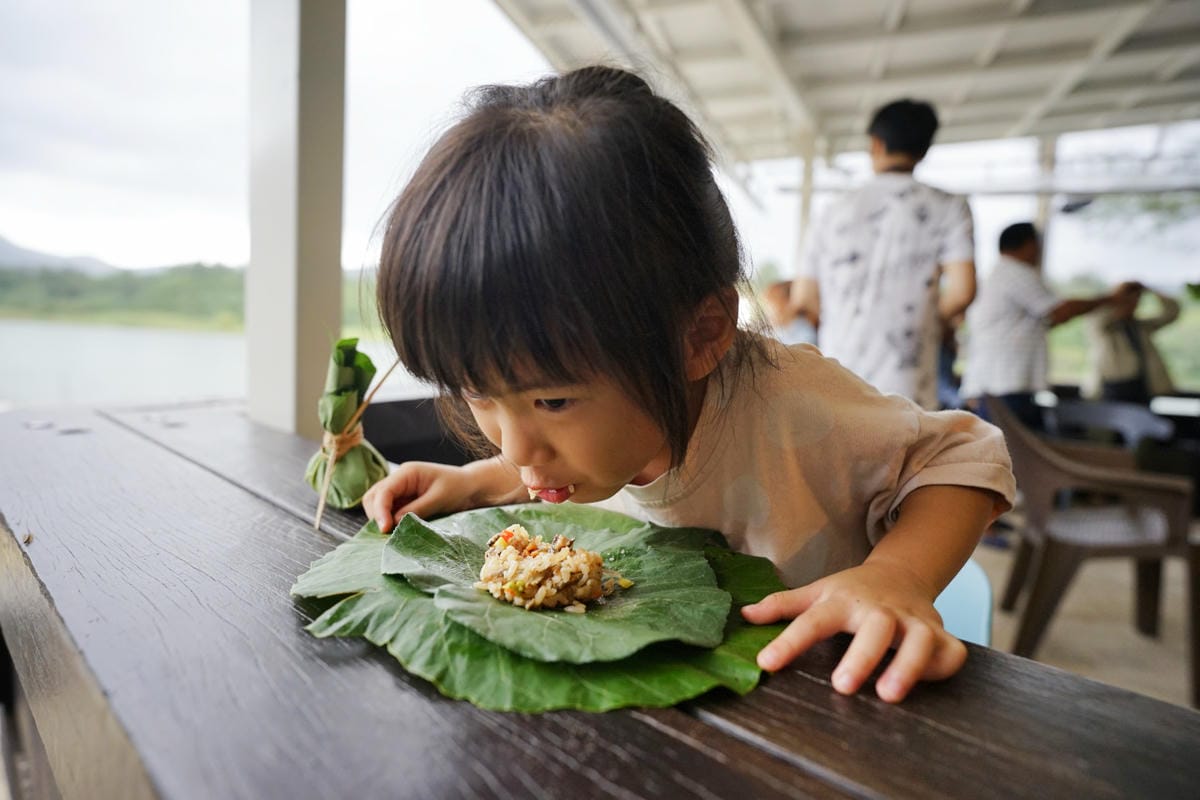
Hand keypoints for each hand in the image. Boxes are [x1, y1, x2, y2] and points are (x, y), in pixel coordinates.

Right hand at [361, 461, 477, 531]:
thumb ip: (416, 510)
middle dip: (376, 515)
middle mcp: (399, 479)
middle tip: (388, 534)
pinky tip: (397, 531)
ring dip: (381, 519)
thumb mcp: (439, 499)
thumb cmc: (458, 488)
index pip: (384, 491)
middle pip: (374, 497)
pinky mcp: (404, 500)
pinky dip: (389, 521)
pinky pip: (389, 511)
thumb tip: (394, 523)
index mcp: (407, 473)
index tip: (385, 529)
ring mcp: (400, 490)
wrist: (472, 487)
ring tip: (393, 533)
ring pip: (378, 504)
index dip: (380, 511)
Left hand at [741, 562, 966, 702]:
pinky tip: (929, 681)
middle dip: (861, 656)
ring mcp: (913, 622)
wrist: (902, 572)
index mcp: (842, 601)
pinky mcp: (939, 634)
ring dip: (907, 666)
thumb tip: (744, 614)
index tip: (767, 663)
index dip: (789, 641)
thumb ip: (783, 605)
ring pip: (918, 641)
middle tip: (842, 686)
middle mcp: (879, 611)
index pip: (812, 620)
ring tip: (888, 695)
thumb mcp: (817, 591)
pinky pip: (950, 651)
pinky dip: (943, 665)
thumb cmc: (853, 591)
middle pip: (874, 629)